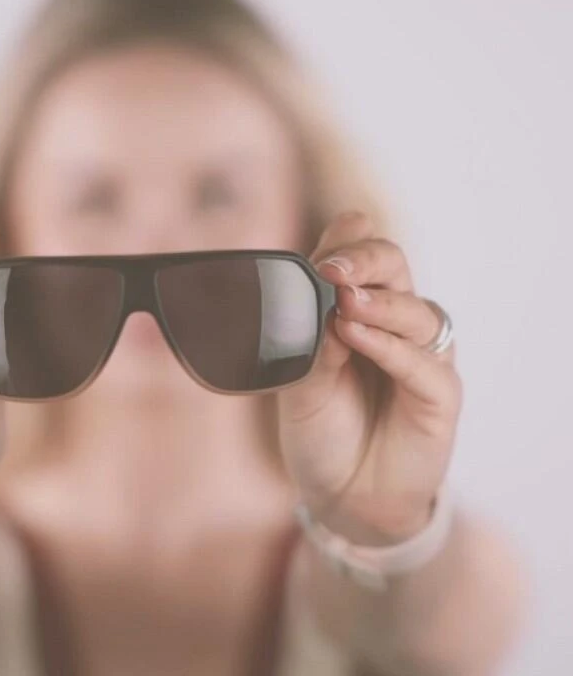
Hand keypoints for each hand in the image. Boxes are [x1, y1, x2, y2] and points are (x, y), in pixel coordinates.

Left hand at [277, 211, 461, 544]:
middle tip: (333, 269)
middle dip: (366, 260)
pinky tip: (357, 338)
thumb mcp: (301, 380)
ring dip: (380, 303)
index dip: (346, 245)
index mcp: (361, 312)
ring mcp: (421, 358)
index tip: (321, 253)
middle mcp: (395, 326)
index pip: (364, 260)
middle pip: (396, 269)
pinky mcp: (439, 396)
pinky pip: (422, 364)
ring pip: (416, 312)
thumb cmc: (321, 430)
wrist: (341, 495)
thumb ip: (312, 339)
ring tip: (345, 301)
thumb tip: (322, 295)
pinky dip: (390, 347)